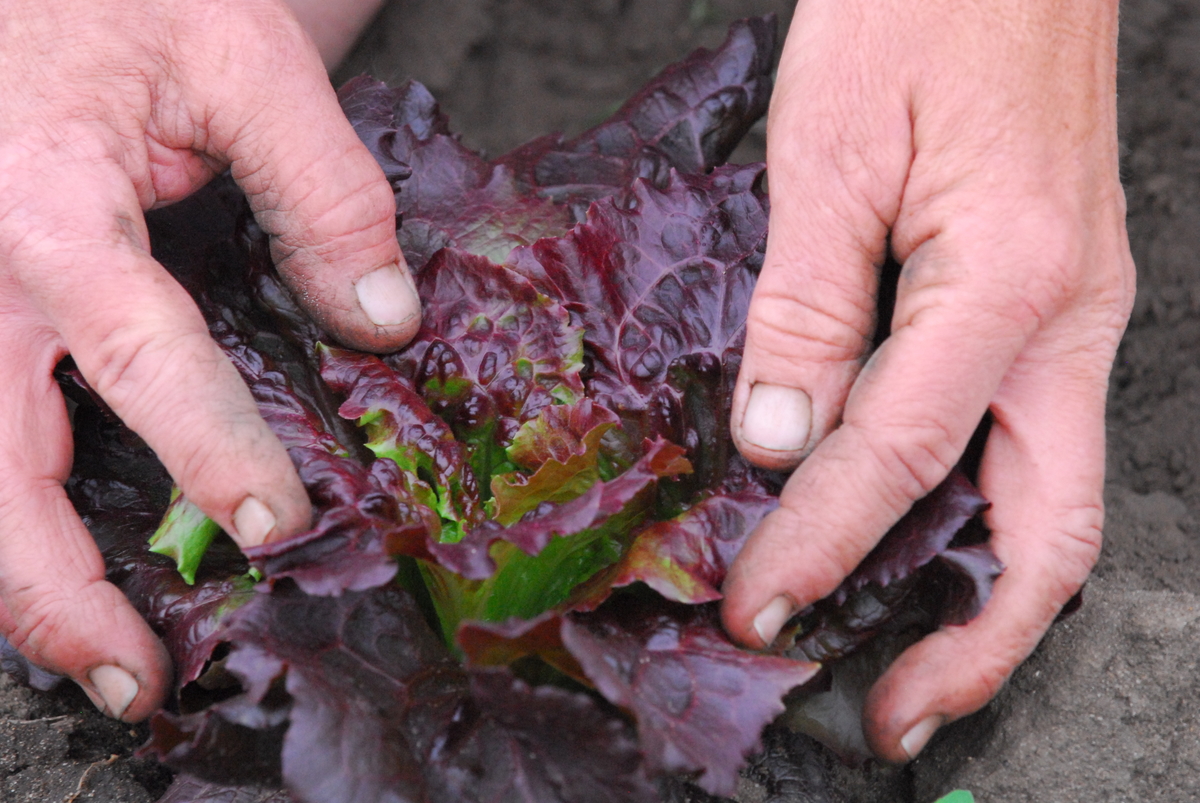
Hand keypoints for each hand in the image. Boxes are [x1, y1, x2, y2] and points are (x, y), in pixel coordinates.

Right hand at [0, 0, 415, 719]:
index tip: (272, 525)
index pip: (131, 349)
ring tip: (96, 660)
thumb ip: (324, 189)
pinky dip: (7, 515)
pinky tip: (59, 569)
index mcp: (44, 199)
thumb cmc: (126, 1)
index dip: (203, 447)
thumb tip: (384, 322)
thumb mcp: (243, 60)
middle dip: (54, 591)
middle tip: (135, 677)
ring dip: (19, 583)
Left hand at [721, 0, 1133, 760]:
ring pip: (1049, 498)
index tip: (761, 612)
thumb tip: (780, 438)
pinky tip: (915, 540)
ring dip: (983, 593)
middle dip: (973, 640)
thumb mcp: (833, 153)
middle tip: (893, 709)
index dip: (823, 546)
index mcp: (1012, 281)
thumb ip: (806, 307)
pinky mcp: (1050, 303)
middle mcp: (1068, 318)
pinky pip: (1022, 439)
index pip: (902, 458)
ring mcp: (1074, 315)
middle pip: (1047, 530)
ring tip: (906, 657)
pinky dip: (974, 513)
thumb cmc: (922, 6)